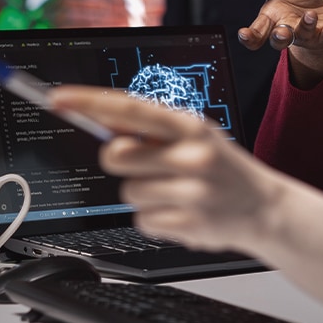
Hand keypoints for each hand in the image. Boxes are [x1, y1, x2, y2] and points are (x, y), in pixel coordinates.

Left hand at [45, 85, 283, 253]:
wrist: (264, 207)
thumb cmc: (222, 167)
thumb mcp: (196, 135)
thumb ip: (153, 129)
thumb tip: (100, 118)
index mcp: (190, 125)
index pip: (129, 108)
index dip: (89, 102)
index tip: (58, 98)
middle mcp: (191, 155)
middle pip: (116, 155)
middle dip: (121, 161)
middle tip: (146, 165)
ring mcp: (191, 191)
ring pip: (128, 192)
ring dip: (144, 194)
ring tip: (175, 192)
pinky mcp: (188, 224)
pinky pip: (142, 221)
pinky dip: (156, 219)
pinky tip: (181, 212)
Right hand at [237, 0, 322, 85]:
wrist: (322, 15)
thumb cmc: (297, 2)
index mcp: (272, 20)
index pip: (258, 32)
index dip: (250, 36)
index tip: (244, 34)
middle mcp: (288, 31)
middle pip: (279, 41)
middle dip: (280, 37)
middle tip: (282, 32)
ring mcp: (309, 36)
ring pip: (305, 35)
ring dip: (306, 26)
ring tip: (310, 14)